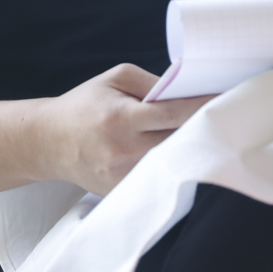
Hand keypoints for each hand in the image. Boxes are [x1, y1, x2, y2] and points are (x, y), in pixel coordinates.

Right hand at [37, 64, 211, 195]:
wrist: (49, 141)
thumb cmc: (84, 105)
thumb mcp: (114, 79)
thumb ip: (150, 82)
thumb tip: (184, 92)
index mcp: (121, 117)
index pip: (172, 113)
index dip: (201, 106)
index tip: (223, 100)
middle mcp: (123, 149)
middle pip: (177, 142)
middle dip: (199, 129)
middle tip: (221, 119)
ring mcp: (122, 176)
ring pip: (171, 164)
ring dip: (186, 150)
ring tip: (200, 136)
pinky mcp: (121, 191)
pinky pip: (156, 179)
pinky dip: (169, 167)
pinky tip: (176, 155)